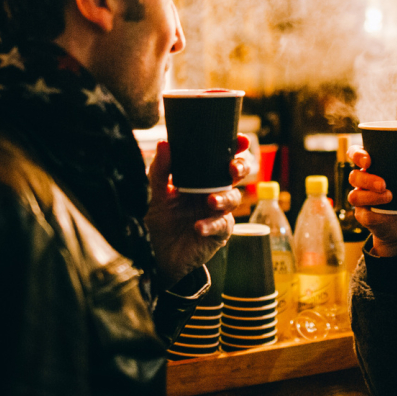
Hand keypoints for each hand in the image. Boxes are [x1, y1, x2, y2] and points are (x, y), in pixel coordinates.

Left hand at [145, 134, 250, 288]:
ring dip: (224, 198)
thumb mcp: (155, 193)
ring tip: (210, 201)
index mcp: (200, 178)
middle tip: (232, 169)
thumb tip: (164, 143)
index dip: (234, 147)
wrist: (156, 255)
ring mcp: (218, 212)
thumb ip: (160, 170)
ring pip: (234, 198)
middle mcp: (213, 191)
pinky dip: (211, 225)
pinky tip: (198, 227)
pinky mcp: (219, 233)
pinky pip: (222, 225)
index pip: (220, 157)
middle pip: (237, 174)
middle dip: (241, 167)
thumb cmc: (158, 220)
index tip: (241, 140)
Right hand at [347, 146, 396, 257]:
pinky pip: (362, 213)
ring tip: (389, 196)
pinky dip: (372, 211)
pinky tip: (383, 211)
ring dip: (370, 196)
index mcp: (371, 169)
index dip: (357, 155)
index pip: (356, 155)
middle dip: (366, 179)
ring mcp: (360, 200)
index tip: (368, 160)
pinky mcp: (363, 216)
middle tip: (383, 184)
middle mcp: (362, 183)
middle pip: (353, 176)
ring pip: (354, 196)